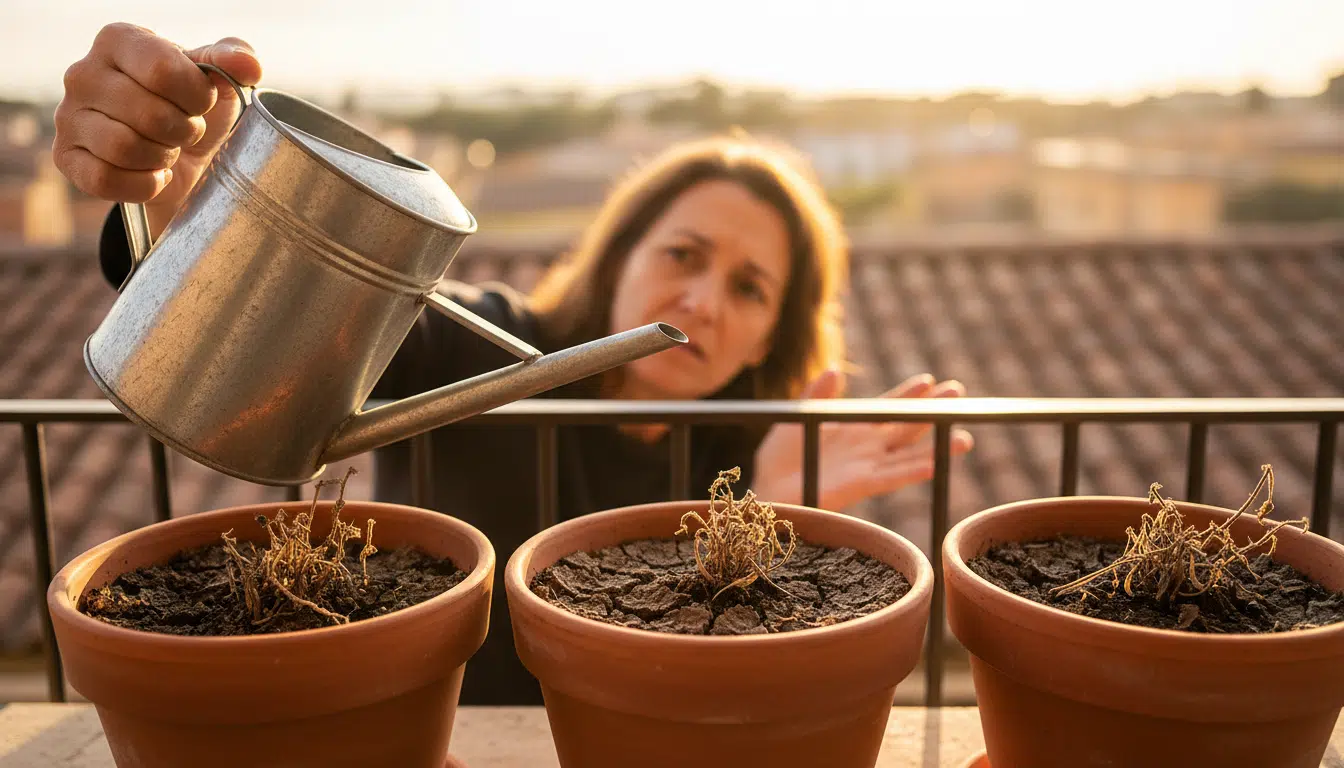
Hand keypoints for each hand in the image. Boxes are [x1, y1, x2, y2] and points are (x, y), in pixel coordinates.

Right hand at [52, 23, 262, 237]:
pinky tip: (154, 174)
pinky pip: (105, 178)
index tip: (202, 104)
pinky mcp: (67, 158)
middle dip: (184, 131)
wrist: (184, 162)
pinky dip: (144, 184)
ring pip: (124, 147)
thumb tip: (248, 67)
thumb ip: (235, 59)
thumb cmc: (194, 111)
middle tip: (188, 132)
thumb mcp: (219, 81)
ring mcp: (68, 116)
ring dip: (163, 157)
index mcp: (118, 41)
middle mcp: (83, 73)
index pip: (162, 69)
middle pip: (148, 113)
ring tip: (170, 150)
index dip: (196, 97)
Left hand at [750, 371, 974, 511]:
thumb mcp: (797, 418)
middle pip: (906, 426)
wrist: (767, 490)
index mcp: (853, 428)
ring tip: (964, 438)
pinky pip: (890, 476)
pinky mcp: (859, 484)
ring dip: (935, 447)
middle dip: (931, 410)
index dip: (907, 395)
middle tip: (958, 394)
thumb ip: (816, 395)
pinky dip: (912, 470)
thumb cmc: (781, 458)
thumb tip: (834, 369)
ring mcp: (866, 466)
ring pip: (908, 454)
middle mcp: (865, 447)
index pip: (887, 408)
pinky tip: (933, 463)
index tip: (929, 380)